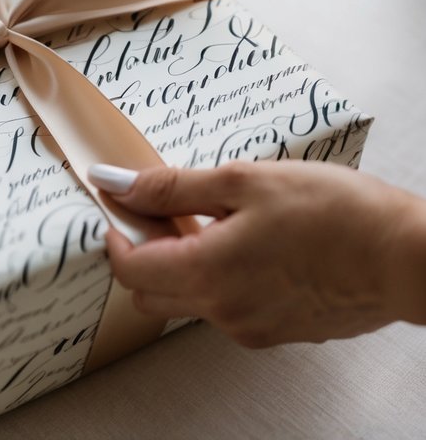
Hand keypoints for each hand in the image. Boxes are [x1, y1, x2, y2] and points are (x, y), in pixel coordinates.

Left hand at [88, 160, 425, 346]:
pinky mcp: (276, 330)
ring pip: (188, 301)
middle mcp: (223, 313)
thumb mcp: (242, 180)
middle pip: (150, 293)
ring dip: (180, 263)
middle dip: (141, 251)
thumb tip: (114, 184)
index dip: (115, 234)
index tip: (121, 204)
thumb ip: (172, 186)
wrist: (400, 255)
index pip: (129, 270)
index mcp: (208, 274)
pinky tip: (244, 239)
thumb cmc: (330, 211)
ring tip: (211, 215)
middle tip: (161, 207)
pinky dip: (215, 276)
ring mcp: (251, 327)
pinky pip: (224, 307)